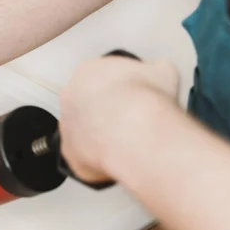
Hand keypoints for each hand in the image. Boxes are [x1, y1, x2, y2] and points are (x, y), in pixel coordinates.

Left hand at [59, 56, 180, 182]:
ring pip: (82, 131)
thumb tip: (157, 76)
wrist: (137, 133)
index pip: (98, 76)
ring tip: (125, 142)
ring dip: (99, 136)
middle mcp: (70, 97)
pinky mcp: (69, 153)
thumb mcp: (164, 71)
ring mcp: (66, 126)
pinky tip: (119, 157)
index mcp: (88, 71)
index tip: (132, 96)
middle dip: (105, 112)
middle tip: (128, 120)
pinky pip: (83, 157)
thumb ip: (153, 72)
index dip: (119, 88)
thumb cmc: (147, 101)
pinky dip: (99, 158)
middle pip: (85, 104)